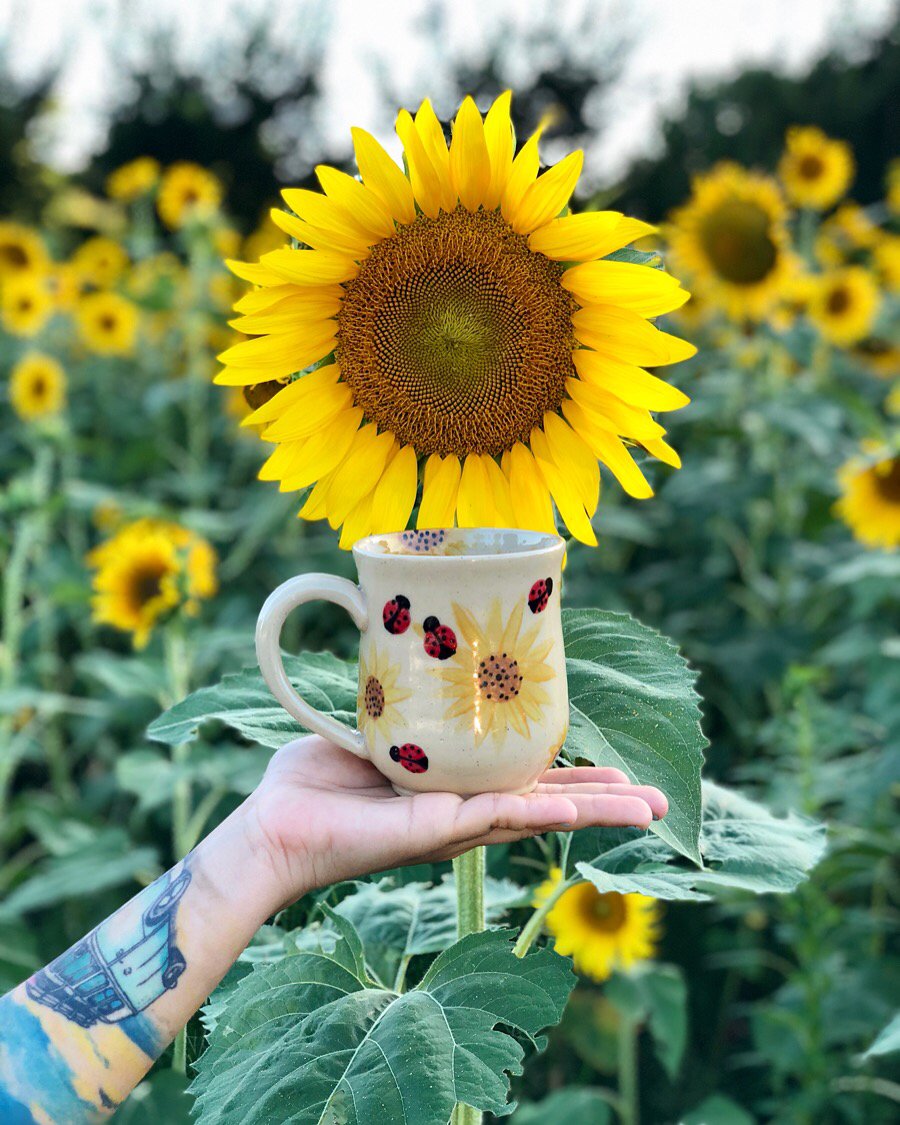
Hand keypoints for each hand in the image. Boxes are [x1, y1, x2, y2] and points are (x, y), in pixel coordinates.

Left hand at [238, 736, 667, 911]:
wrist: (272, 826)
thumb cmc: (311, 782)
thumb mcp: (368, 727)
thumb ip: (396, 698)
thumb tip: (403, 643)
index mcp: (454, 787)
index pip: (525, 780)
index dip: (571, 776)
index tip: (613, 768)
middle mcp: (463, 810)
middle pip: (546, 802)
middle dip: (603, 800)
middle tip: (658, 799)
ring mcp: (453, 823)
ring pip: (537, 813)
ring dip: (595, 810)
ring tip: (650, 809)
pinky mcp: (433, 829)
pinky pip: (497, 816)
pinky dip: (540, 814)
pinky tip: (579, 811)